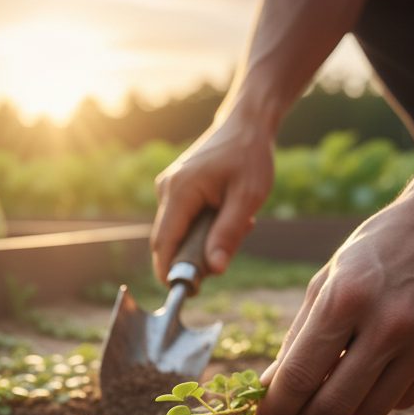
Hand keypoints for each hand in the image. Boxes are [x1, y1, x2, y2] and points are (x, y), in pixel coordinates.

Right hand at [151, 106, 273, 280]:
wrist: (247, 123)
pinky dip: (203, 227)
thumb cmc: (250, 156)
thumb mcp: (247, 197)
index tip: (187, 291)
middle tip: (224, 258)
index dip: (170, 271)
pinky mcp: (175, 189)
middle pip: (168, 241)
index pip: (164, 243)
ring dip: (202, 241)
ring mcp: (168, 188)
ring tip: (239, 223)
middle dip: (192, 258)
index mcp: (180, 191)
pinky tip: (228, 214)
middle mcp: (166, 189)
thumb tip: (214, 269)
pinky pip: (183, 221)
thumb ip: (229, 234)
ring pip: (177, 232)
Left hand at [254, 183, 413, 414]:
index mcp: (347, 298)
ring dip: (342, 411)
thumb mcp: (326, 281)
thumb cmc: (375, 249)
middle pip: (335, 403)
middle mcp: (391, 323)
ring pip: (371, 409)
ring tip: (327, 394)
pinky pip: (403, 400)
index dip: (276, 407)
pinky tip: (367, 379)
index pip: (301, 375)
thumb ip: (297, 338)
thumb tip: (269, 387)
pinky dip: (377, 397)